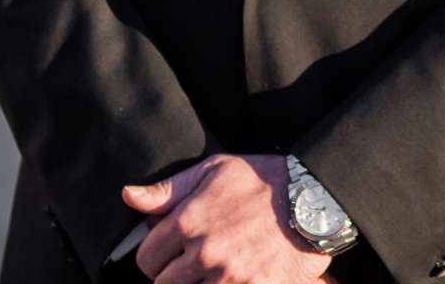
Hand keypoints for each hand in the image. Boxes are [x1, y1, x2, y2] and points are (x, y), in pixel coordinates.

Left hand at [124, 153, 332, 283]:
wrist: (316, 199)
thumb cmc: (263, 180)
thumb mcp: (214, 171)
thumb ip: (168, 190)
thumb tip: (129, 196)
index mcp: (189, 221)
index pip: (147, 258)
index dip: (154, 256)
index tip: (169, 252)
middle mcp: (205, 252)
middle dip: (173, 275)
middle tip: (192, 263)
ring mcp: (229, 277)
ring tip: (212, 270)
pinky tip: (231, 278)